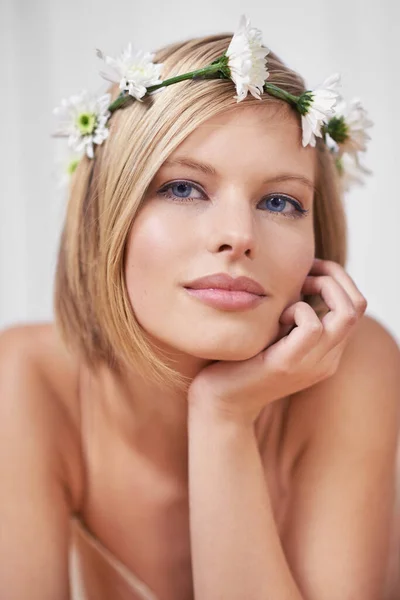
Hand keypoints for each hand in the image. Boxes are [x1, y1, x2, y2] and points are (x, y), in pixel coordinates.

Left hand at [187, 259, 367, 425]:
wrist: (220, 402)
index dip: (337, 279)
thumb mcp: (275, 334)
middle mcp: (327, 359)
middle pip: (357, 306)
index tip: (310, 270)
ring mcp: (311, 364)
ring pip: (345, 314)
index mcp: (327, 351)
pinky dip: (298, 309)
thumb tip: (297, 277)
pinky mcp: (287, 364)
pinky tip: (278, 316)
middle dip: (334, 276)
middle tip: (305, 271)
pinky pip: (312, 326)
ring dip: (321, 288)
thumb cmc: (242, 361)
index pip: (355, 306)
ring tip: (294, 291)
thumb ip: (291, 315)